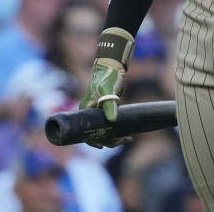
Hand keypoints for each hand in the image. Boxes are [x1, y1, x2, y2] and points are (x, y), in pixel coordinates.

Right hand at [79, 27, 134, 147]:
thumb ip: (110, 104)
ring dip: (115, 136)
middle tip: (122, 140)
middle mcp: (90, 112)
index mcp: (85, 109)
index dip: (94, 140)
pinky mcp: (107, 109)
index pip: (86, 129)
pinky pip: (110, 124)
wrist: (114, 68)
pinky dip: (118, 129)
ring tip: (128, 139)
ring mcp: (98, 111)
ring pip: (105, 129)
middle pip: (97, 132)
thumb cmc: (108, 77)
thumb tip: (113, 120)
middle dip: (108, 139)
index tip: (103, 145)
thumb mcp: (108, 90)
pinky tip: (127, 134)